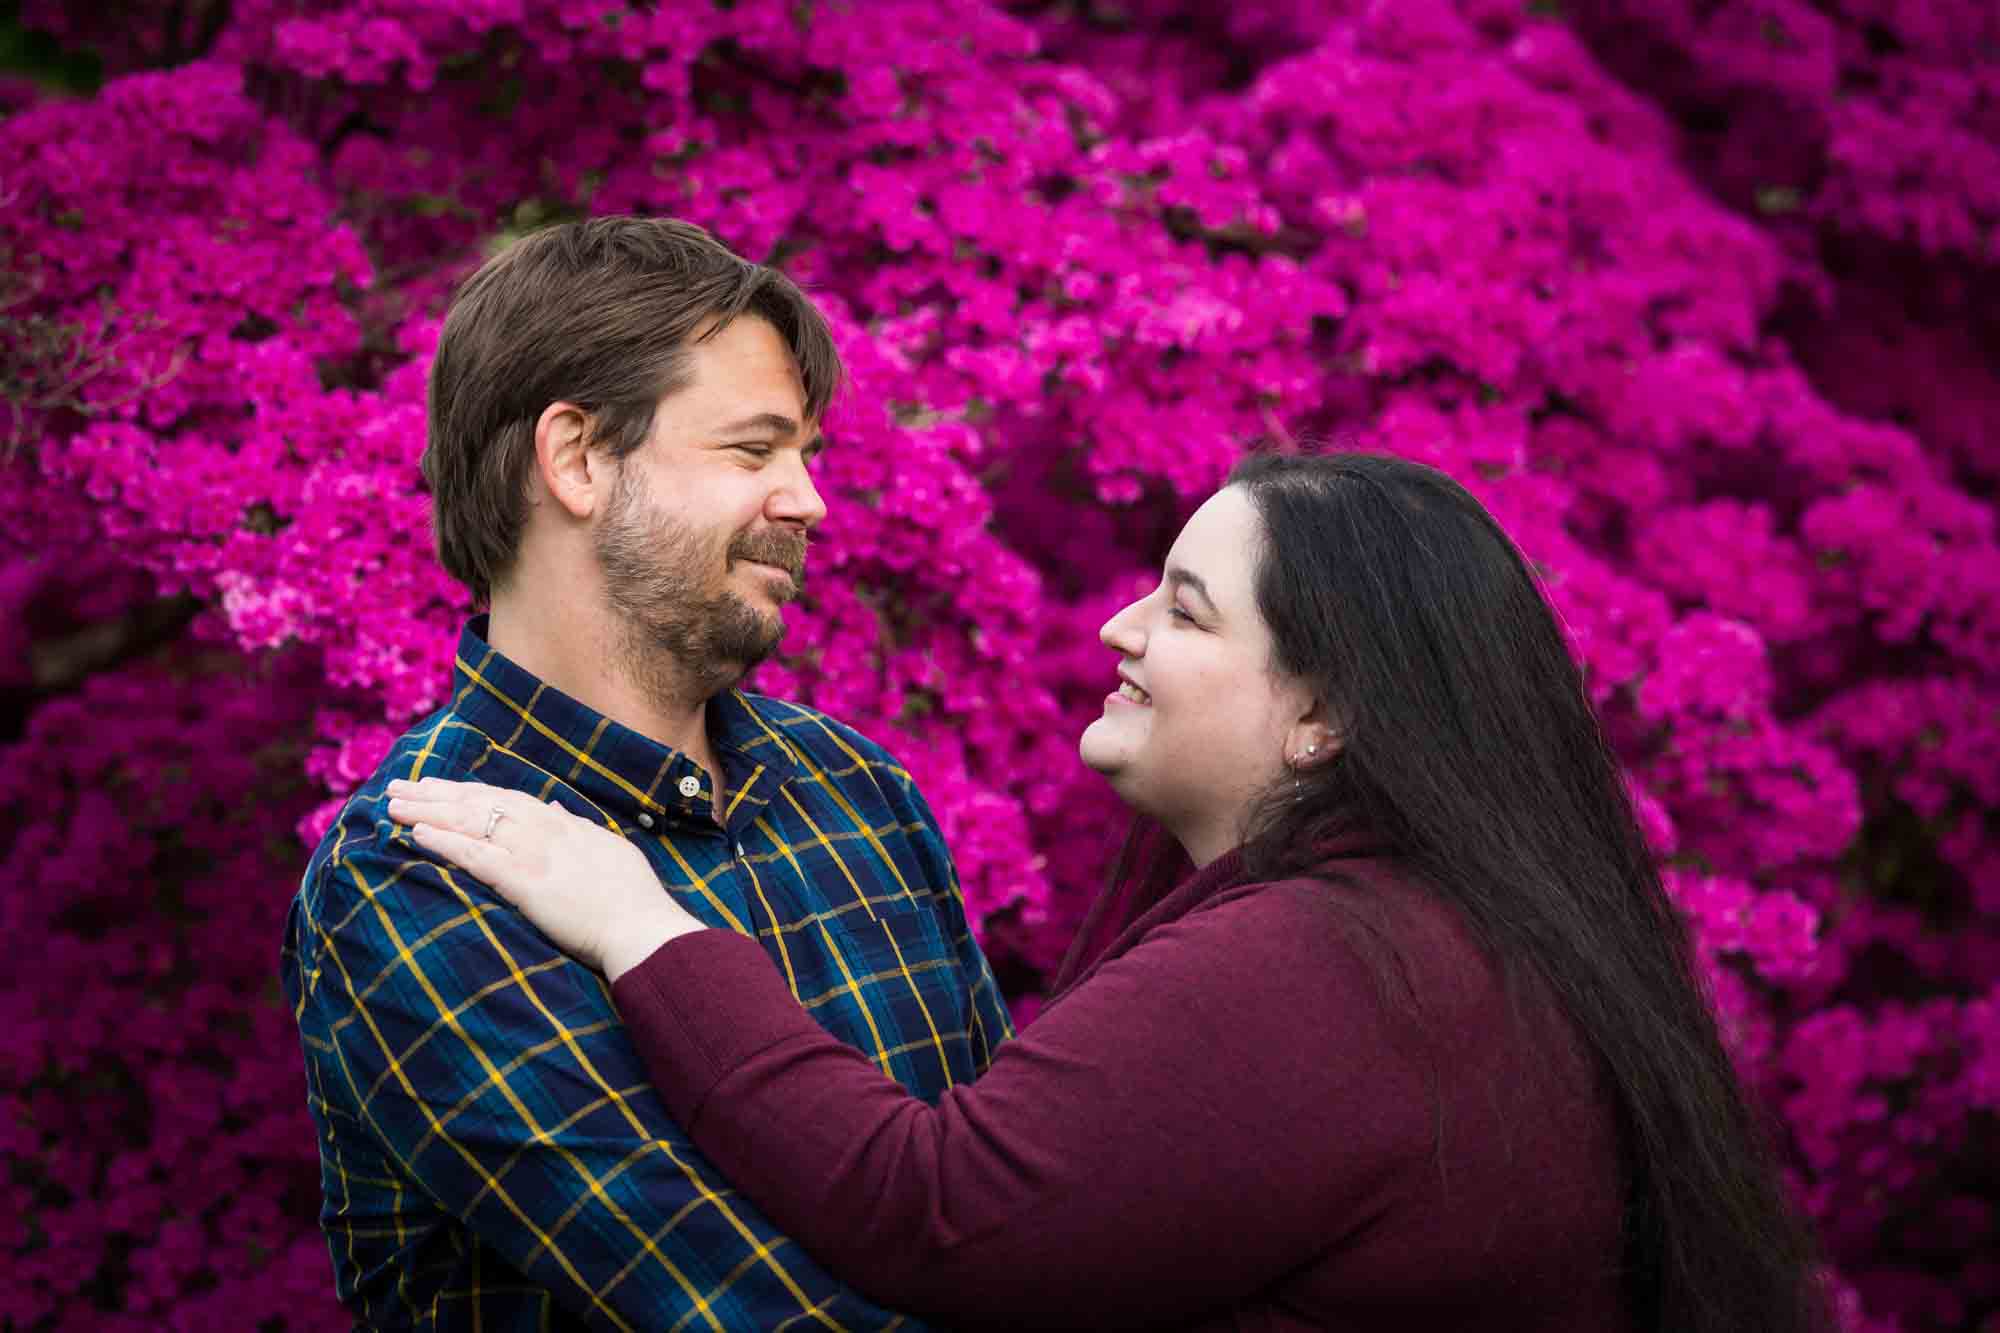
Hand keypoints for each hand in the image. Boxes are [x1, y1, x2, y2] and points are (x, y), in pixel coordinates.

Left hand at [384, 777, 709, 980]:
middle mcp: (545, 830)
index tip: (439, 784)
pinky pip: (475, 857)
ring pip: (470, 823)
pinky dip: (444, 843)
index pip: (507, 798)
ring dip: (429, 812)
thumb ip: (580, 828)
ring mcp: (533, 854)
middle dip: (437, 793)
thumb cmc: (633, 899)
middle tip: (400, 785)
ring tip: (394, 805)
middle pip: (480, 803)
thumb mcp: (610, 849)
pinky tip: (416, 835)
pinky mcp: (524, 882)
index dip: (469, 789)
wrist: (642, 928)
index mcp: (565, 824)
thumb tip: (559, 810)